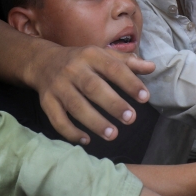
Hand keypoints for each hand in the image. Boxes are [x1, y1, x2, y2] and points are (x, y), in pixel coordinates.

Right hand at [27, 44, 153, 143]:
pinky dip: (70, 131)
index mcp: (91, 55)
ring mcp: (58, 86)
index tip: (145, 98)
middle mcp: (73, 69)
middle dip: (112, 104)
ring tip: (112, 135)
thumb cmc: (81, 61)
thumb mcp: (103, 56)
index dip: (129, 82)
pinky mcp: (46, 102)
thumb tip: (152, 67)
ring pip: (75, 105)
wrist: (42, 62)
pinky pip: (57, 119)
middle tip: (130, 119)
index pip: (113, 67)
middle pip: (93, 87)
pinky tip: (86, 140)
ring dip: (94, 121)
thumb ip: (127, 63)